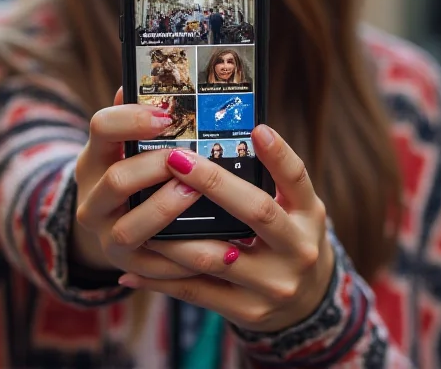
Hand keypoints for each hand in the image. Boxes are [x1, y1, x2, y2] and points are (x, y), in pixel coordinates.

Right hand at [73, 88, 204, 278]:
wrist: (106, 226)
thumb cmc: (128, 171)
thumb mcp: (121, 145)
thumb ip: (131, 117)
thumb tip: (134, 80)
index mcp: (94, 158)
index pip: (101, 128)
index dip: (132, 119)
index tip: (166, 116)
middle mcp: (92, 199)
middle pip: (118, 180)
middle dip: (156, 168)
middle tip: (189, 159)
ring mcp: (107, 235)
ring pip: (131, 228)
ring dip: (166, 211)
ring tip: (197, 195)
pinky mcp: (128, 266)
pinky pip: (154, 267)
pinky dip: (184, 259)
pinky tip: (218, 248)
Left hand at [118, 125, 334, 332]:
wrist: (307, 302)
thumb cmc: (290, 236)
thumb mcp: (296, 206)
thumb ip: (272, 176)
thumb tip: (230, 134)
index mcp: (309, 214)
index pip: (297, 178)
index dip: (279, 154)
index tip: (257, 129)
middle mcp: (297, 250)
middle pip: (257, 211)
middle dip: (214, 183)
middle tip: (176, 158)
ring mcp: (272, 285)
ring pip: (215, 256)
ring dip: (174, 234)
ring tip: (143, 208)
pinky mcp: (247, 311)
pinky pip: (197, 292)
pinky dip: (162, 279)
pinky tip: (132, 269)